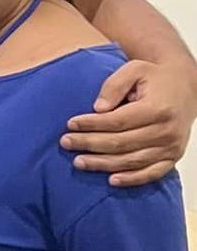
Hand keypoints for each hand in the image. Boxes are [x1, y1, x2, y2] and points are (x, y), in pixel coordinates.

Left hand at [60, 58, 196, 186]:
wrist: (186, 87)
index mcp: (157, 109)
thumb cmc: (155, 78)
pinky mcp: (173, 157)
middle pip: (121, 143)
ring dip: (102, 164)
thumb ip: (114, 86)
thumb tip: (98, 108)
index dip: (92, 124)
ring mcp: (171, 147)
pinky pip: (151, 173)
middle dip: (89, 143)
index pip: (117, 121)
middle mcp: (166, 131)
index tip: (70, 124)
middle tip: (65, 142)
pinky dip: (132, 179)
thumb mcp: (135, 69)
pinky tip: (111, 180)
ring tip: (78, 162)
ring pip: (131, 161)